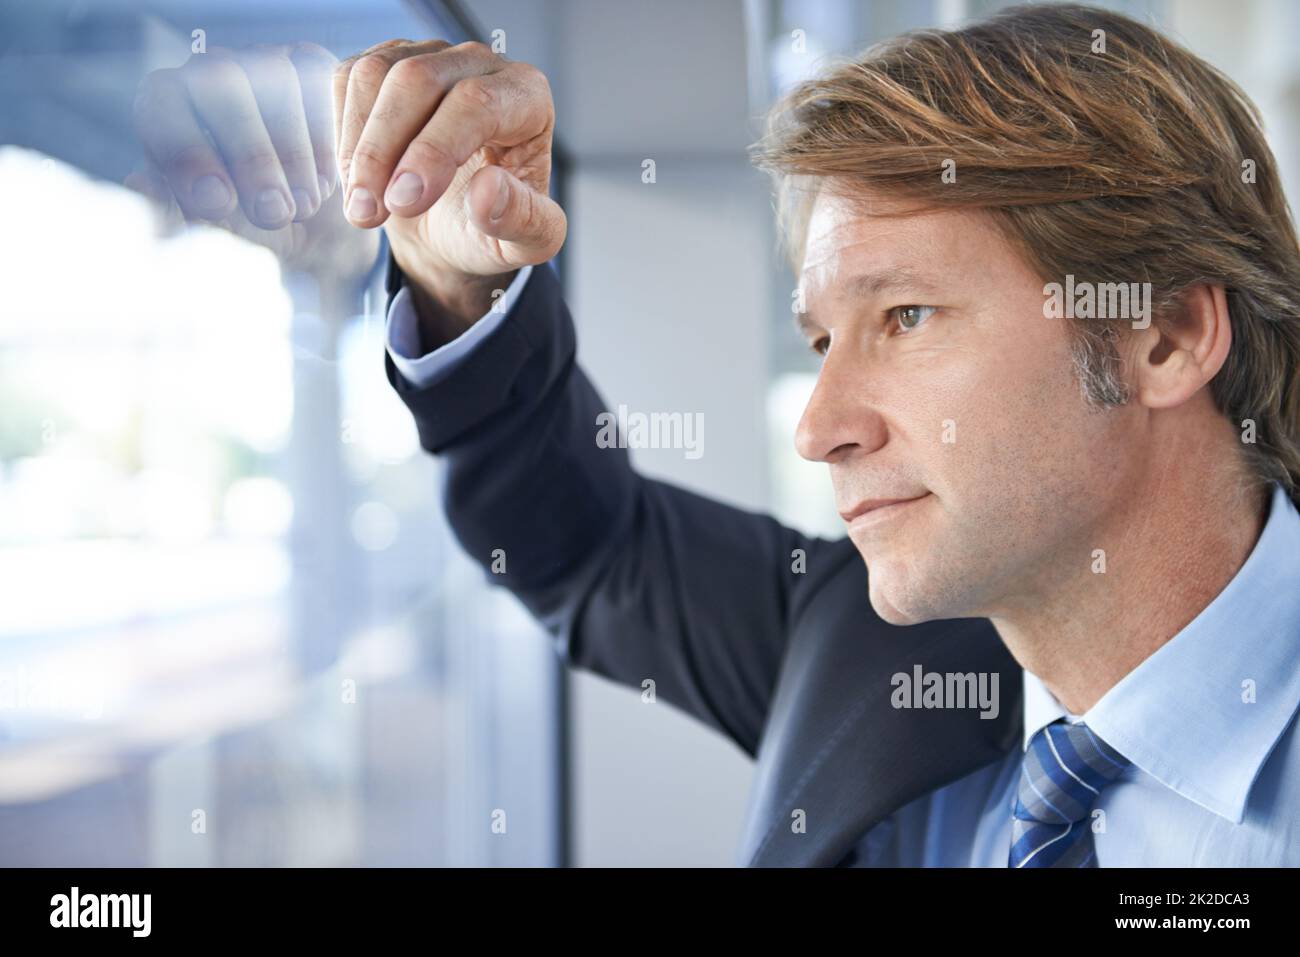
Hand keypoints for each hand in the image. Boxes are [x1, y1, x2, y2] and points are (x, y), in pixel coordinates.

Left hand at [128, 43, 377, 278]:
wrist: (305, 223)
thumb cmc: (244, 217)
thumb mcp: (205, 221)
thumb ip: (170, 205)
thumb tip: (142, 185)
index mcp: (168, 102)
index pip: (164, 105)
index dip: (188, 154)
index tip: (218, 205)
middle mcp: (210, 71)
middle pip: (222, 86)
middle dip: (250, 155)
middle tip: (272, 214)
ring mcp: (262, 61)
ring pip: (277, 81)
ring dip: (292, 153)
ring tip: (303, 208)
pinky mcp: (311, 67)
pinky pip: (320, 87)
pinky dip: (325, 140)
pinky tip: (325, 186)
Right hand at [332, 39, 566, 328]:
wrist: (454, 226)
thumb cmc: (494, 228)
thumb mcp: (526, 244)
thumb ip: (523, 221)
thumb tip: (487, 189)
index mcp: (527, 98)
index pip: (476, 103)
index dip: (434, 151)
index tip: (404, 203)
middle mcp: (480, 64)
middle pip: (417, 80)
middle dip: (383, 151)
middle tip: (369, 214)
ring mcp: (429, 57)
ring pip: (375, 75)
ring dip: (358, 147)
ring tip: (365, 209)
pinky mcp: (386, 63)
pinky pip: (348, 80)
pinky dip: (344, 134)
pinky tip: (359, 180)